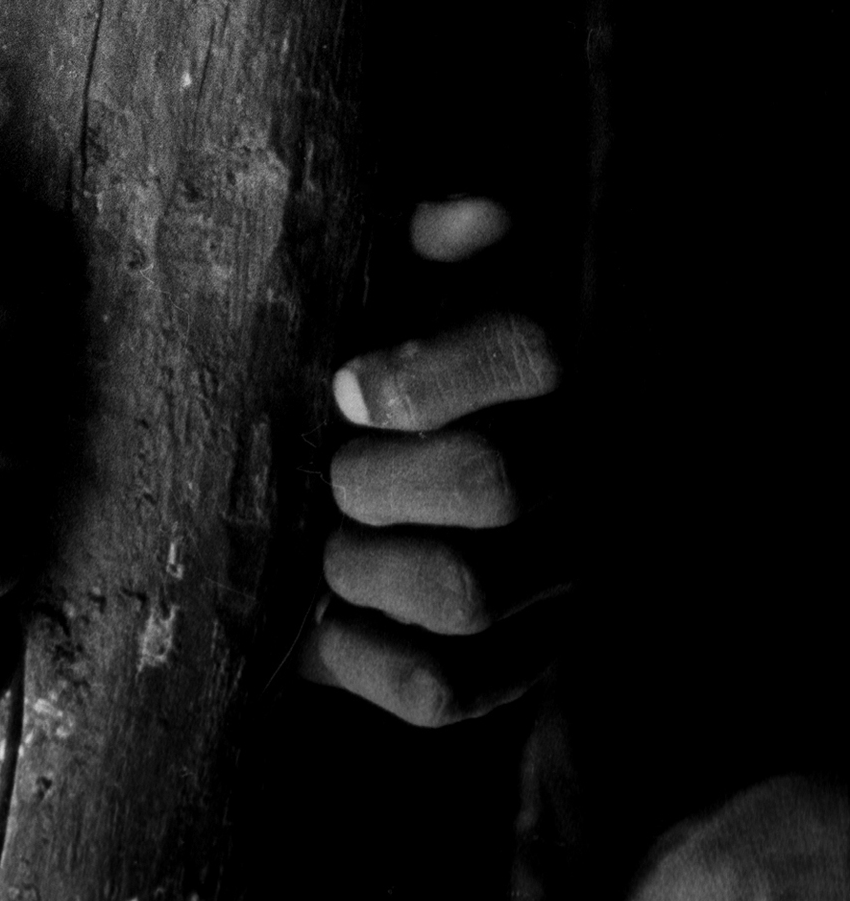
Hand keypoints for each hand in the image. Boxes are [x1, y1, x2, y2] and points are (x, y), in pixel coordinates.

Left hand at [298, 195, 567, 728]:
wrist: (381, 477)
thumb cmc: (392, 350)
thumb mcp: (412, 282)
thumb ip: (438, 237)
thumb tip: (463, 209)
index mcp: (558, 367)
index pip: (536, 351)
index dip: (434, 374)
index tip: (346, 390)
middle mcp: (577, 478)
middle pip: (493, 482)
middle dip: (379, 478)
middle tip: (330, 470)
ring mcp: (552, 588)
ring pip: (466, 592)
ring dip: (366, 568)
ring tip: (324, 542)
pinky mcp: (512, 672)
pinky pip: (443, 692)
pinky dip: (366, 658)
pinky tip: (324, 619)